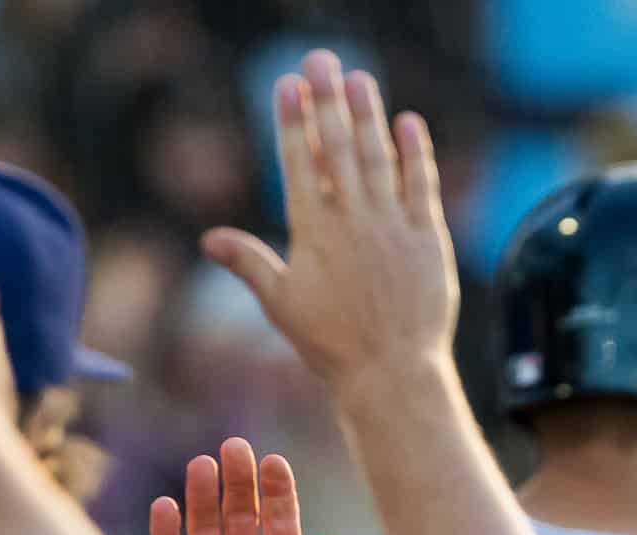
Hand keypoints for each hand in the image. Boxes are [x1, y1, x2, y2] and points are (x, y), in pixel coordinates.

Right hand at [201, 49, 456, 387]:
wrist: (391, 372)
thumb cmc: (331, 343)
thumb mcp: (282, 302)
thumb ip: (248, 261)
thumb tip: (208, 237)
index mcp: (313, 233)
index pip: (299, 164)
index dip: (292, 122)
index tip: (288, 85)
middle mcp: (352, 222)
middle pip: (336, 149)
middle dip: (327, 101)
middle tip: (320, 60)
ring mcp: (392, 227)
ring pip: (378, 159)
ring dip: (368, 115)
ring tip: (359, 79)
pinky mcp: (429, 239)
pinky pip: (422, 186)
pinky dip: (415, 153)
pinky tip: (409, 122)